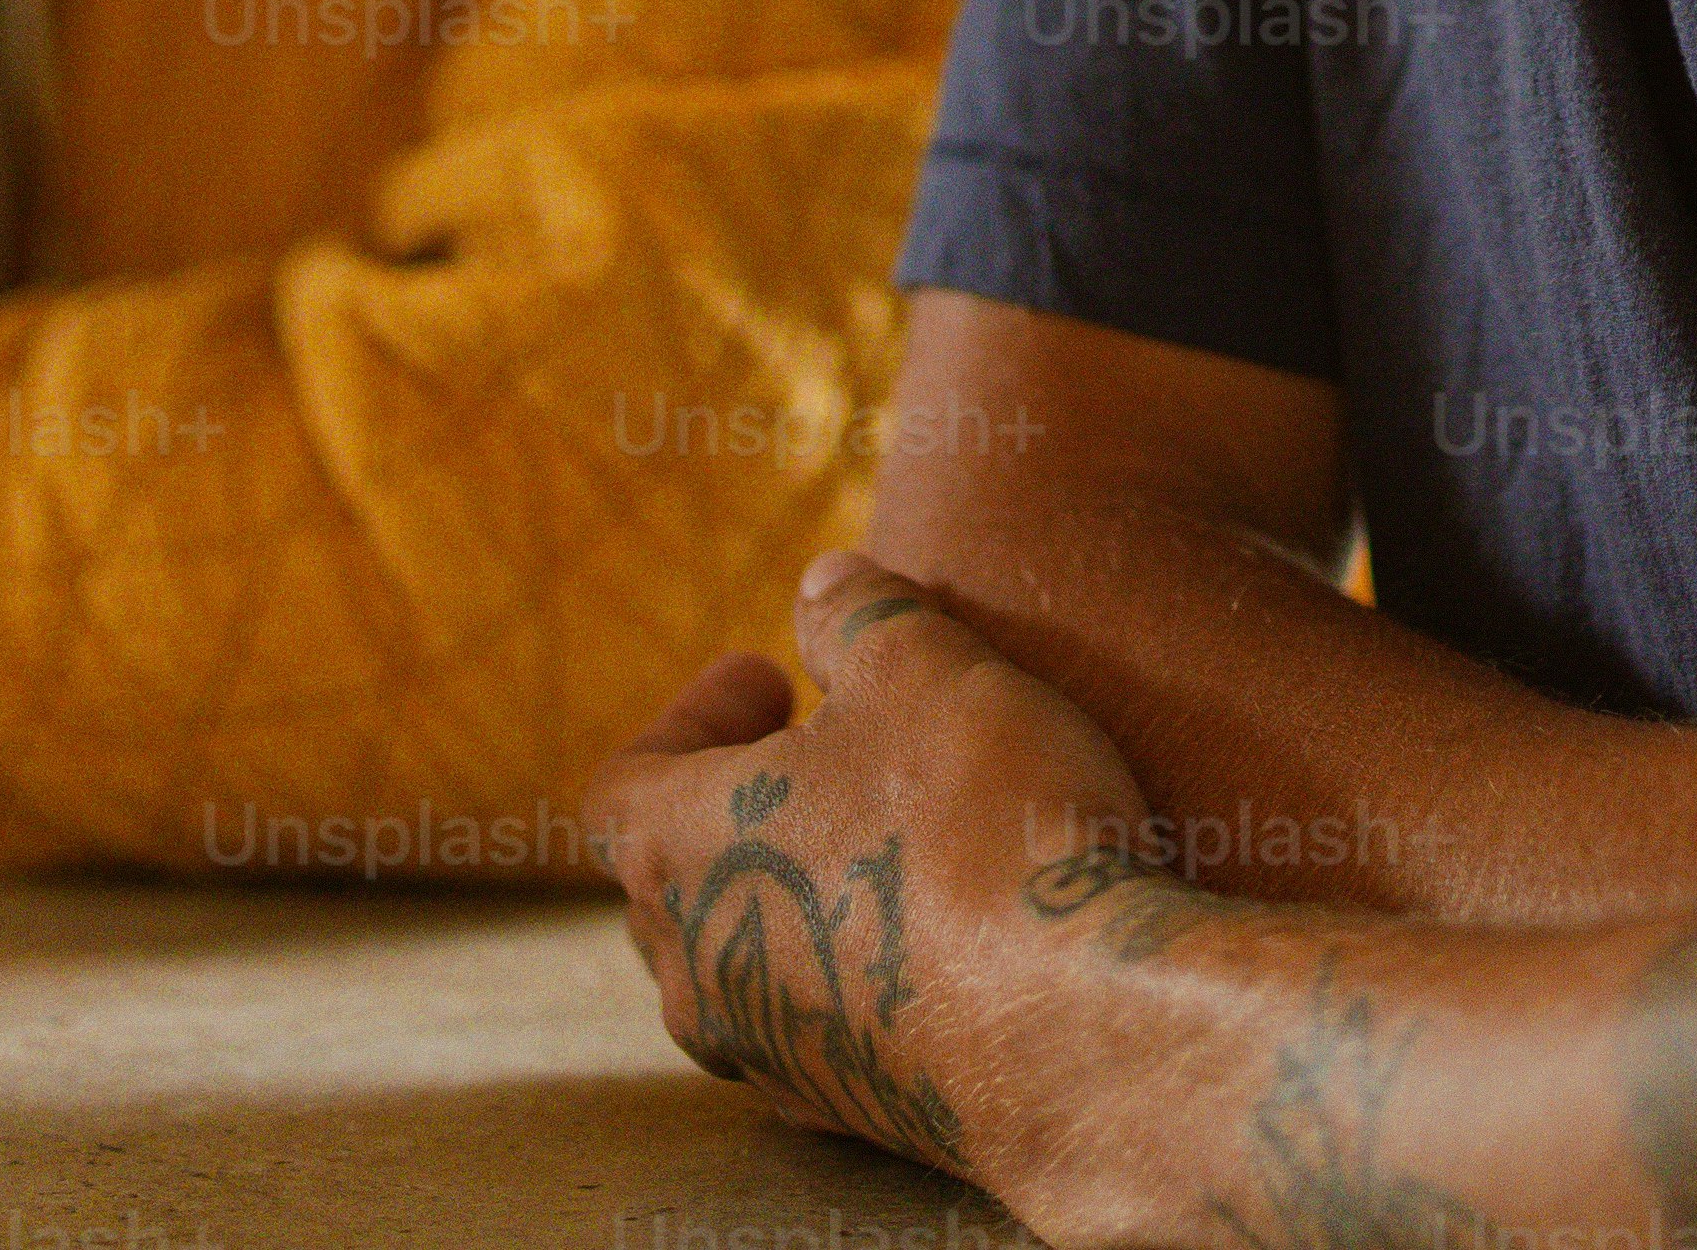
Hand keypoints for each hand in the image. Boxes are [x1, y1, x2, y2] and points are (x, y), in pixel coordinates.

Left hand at [598, 555, 1180, 1192]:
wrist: (1073, 1025)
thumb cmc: (978, 826)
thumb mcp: (924, 666)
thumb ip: (860, 614)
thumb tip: (823, 583)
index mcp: (675, 854)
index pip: (623, 784)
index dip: (689, 717)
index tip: (772, 678)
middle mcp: (697, 972)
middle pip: (670, 880)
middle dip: (736, 806)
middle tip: (817, 749)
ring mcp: (773, 1056)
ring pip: (743, 967)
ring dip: (792, 895)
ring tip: (877, 839)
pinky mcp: (856, 1113)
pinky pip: (824, 1031)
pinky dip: (855, 972)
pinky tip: (935, 936)